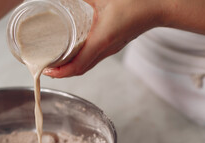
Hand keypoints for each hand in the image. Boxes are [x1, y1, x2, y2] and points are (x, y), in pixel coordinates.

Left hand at [43, 0, 162, 77]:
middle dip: (61, 72)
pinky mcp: (113, 46)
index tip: (46, 70)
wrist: (159, 6)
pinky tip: (72, 53)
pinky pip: (92, 59)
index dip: (60, 72)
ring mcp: (110, 50)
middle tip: (45, 65)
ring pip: (86, 66)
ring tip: (55, 61)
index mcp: (101, 39)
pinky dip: (79, 61)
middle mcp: (106, 49)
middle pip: (79, 69)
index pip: (78, 65)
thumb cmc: (136, 1)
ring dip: (69, 68)